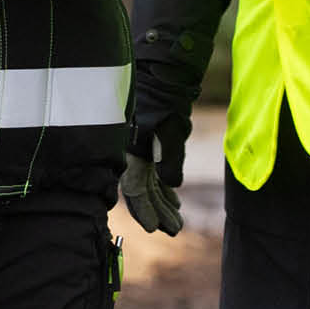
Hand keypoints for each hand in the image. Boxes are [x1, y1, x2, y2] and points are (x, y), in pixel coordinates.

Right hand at [119, 115, 188, 235]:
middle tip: (175, 229)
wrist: (164, 79)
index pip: (134, 189)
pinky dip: (164, 188)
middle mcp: (132, 156)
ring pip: (149, 185)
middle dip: (158, 212)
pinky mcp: (150, 149)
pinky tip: (175, 201)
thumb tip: (174, 185)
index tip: (153, 228)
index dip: (143, 210)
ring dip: (163, 203)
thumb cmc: (165, 104)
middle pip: (143, 191)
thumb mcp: (172, 133)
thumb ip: (171, 161)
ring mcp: (140, 153)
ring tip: (178, 221)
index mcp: (131, 153)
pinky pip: (154, 175)